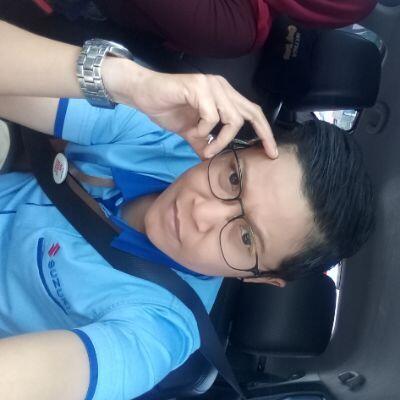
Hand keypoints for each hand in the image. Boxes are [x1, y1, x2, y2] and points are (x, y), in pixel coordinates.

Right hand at [103, 58, 277, 159]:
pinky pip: (211, 115)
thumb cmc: (168, 109)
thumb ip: (205, 143)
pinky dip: (204, 130)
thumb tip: (212, 160)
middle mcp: (222, 88)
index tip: (271, 151)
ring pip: (232, 117)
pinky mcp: (198, 87)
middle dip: (263, 134)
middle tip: (266, 153)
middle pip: (251, 112)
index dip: (264, 131)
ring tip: (206, 147)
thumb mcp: (191, 132)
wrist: (143, 94)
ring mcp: (211, 86)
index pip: (252, 112)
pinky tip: (192, 131)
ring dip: (221, 139)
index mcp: (223, 96)